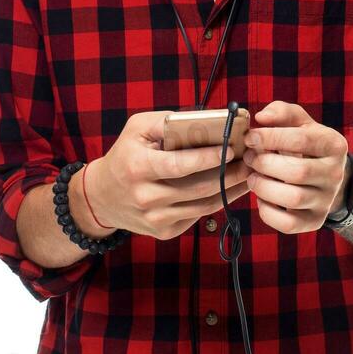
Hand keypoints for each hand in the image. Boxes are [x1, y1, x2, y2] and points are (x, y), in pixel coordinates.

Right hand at [81, 111, 250, 240]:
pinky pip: (197, 216)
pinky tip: (231, 188)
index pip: (179, 165)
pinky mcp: (163, 232)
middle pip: (197, 188)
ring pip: (203, 206)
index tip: (231, 149)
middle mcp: (146, 197)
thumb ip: (168, 121)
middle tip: (251, 160)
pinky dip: (216, 202)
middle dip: (230, 174)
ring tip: (248, 173)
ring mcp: (155, 219)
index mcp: (138, 167)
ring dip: (230, 190)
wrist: (101, 197)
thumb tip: (205, 121)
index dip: (207, 158)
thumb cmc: (125, 154)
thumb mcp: (137, 128)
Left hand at [243, 101, 349, 234]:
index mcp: (334, 145)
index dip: (270, 138)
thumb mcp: (300, 123)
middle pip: (298, 172)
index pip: (301, 140)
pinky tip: (262, 198)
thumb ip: (282, 112)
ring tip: (253, 178)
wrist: (325, 176)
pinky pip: (288, 224)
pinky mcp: (314, 221)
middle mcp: (335, 174)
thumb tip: (261, 117)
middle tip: (249, 158)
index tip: (250, 137)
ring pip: (293, 199)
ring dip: (264, 187)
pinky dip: (268, 212)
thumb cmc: (306, 145)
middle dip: (265, 164)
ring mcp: (327, 200)